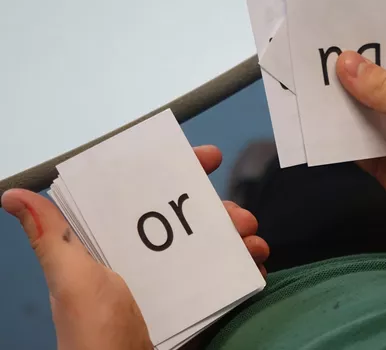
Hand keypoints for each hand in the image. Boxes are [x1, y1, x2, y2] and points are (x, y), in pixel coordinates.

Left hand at [1, 145, 269, 349]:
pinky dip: (242, 269)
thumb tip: (13, 194)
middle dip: (221, 211)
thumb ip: (53, 240)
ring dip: (238, 240)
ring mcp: (168, 284)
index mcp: (113, 245)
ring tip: (255, 245)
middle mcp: (142, 259)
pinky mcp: (189, 306)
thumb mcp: (74, 282)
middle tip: (241, 218)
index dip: (178, 172)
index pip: (145, 196)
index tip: (210, 158)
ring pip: (210, 247)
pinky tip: (255, 269)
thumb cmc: (96, 332)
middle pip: (188, 220)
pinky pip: (221, 279)